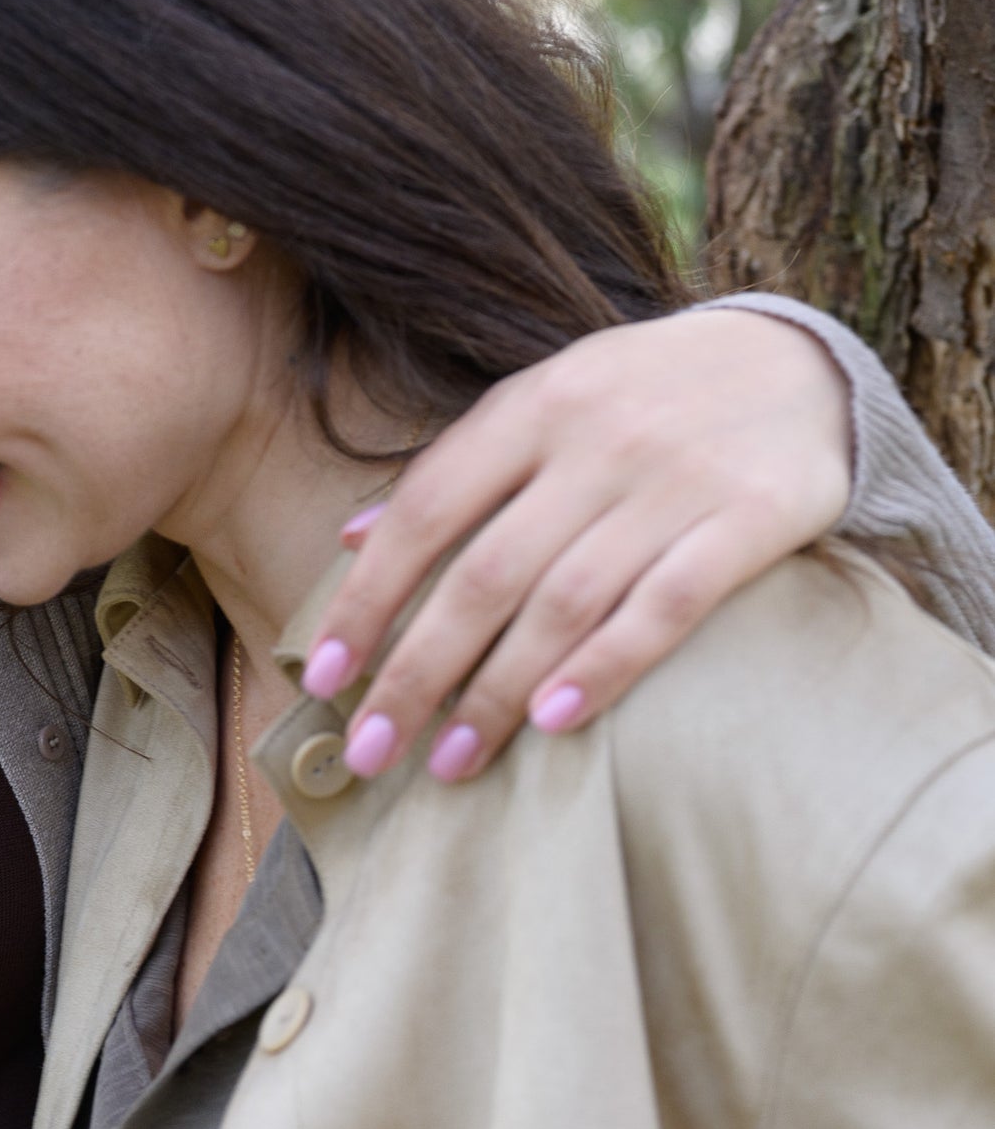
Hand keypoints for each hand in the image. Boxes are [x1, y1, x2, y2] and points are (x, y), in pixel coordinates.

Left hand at [300, 307, 852, 780]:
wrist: (800, 365)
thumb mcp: (542, 408)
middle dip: (417, 672)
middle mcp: (595, 438)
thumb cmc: (639, 402)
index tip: (327, 678)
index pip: (425, 512)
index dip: (368, 599)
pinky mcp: (753, 517)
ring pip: (565, 601)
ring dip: (497, 693)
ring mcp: (675, 478)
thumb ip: (455, 472)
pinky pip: (667, 605)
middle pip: (485, 574)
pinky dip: (606, 666)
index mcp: (530, 406)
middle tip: (372, 750)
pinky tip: (553, 723)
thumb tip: (351, 538)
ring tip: (450, 763)